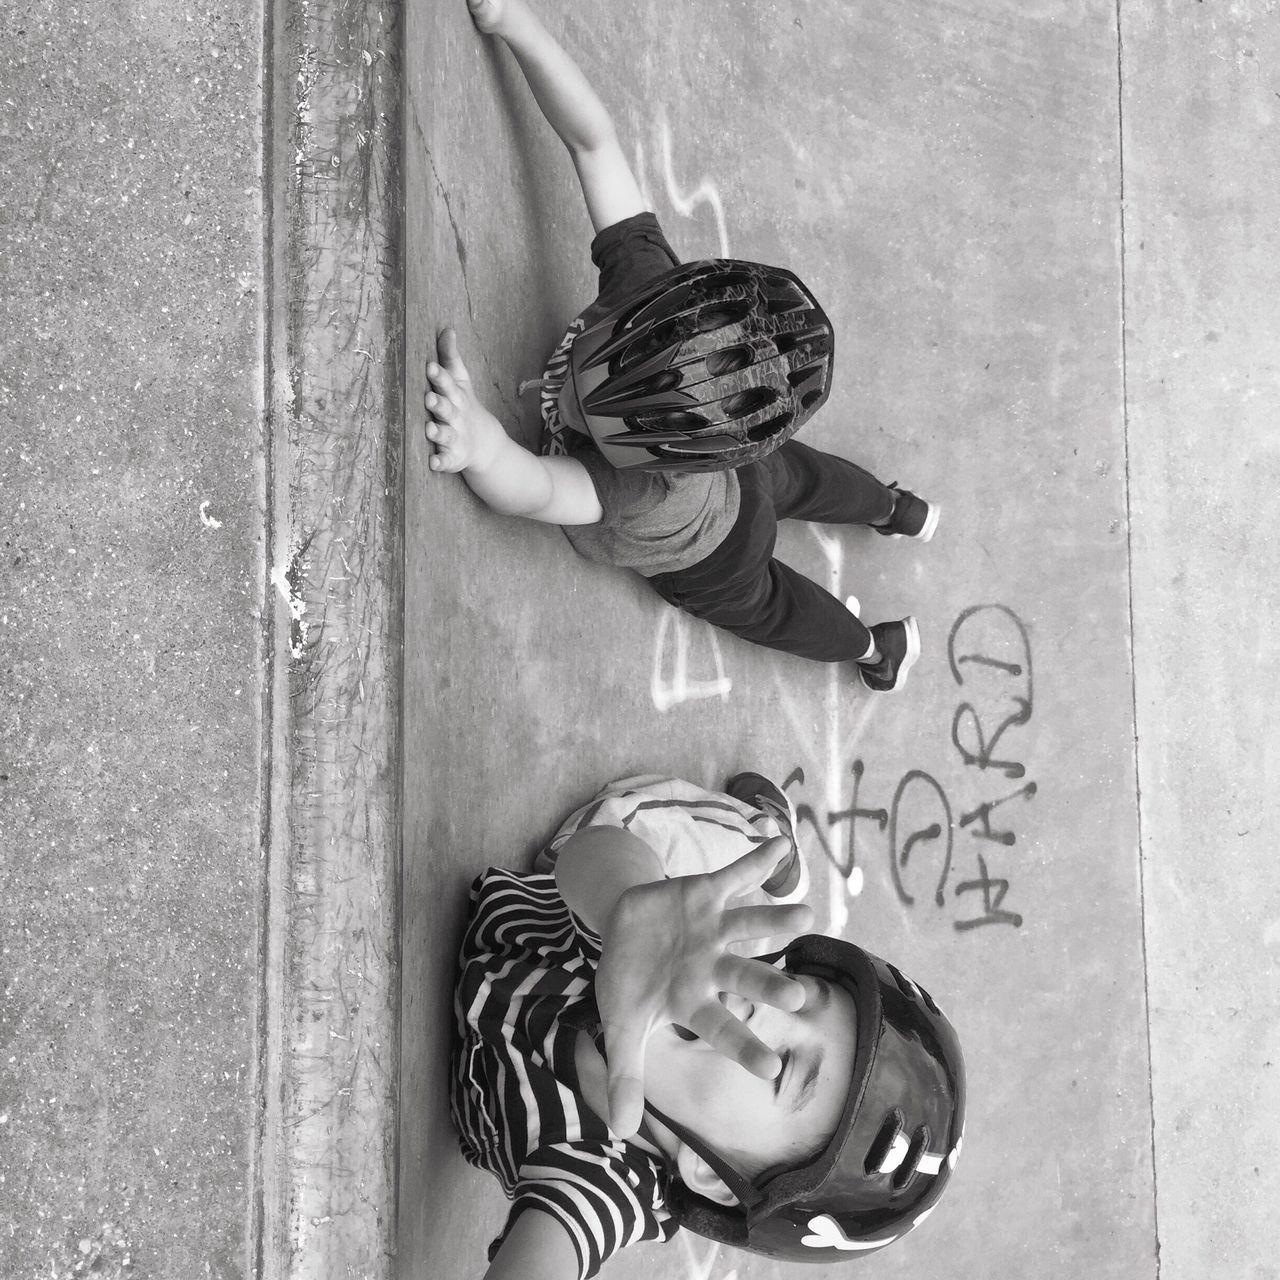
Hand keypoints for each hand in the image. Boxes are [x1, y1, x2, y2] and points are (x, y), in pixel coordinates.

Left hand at [424, 327, 503, 473]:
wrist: (486, 444)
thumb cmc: (464, 406)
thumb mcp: (461, 382)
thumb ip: (451, 357)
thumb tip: (447, 329)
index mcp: (456, 397)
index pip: (447, 384)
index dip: (439, 376)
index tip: (429, 367)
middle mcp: (456, 417)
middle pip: (447, 409)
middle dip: (439, 404)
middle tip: (429, 398)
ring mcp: (456, 438)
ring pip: (446, 435)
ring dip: (438, 433)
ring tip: (429, 431)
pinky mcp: (453, 458)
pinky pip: (447, 461)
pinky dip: (441, 463)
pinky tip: (433, 464)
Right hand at [593, 838, 813, 1137]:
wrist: (622, 928)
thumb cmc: (629, 983)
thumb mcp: (621, 1028)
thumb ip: (627, 1073)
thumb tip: (622, 1134)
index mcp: (693, 1000)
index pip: (721, 1028)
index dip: (743, 1046)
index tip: (772, 1070)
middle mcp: (713, 965)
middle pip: (746, 975)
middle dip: (770, 985)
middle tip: (800, 996)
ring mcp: (714, 927)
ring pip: (749, 924)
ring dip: (776, 919)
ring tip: (805, 915)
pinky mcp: (706, 892)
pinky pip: (735, 874)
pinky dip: (756, 859)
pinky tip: (782, 844)